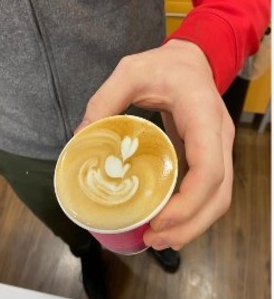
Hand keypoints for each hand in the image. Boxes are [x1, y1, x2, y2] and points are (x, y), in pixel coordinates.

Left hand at [79, 39, 232, 250]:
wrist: (190, 59)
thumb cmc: (161, 65)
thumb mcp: (128, 71)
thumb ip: (104, 100)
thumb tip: (80, 138)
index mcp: (203, 117)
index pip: (209, 168)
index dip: (189, 201)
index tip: (161, 218)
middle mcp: (219, 138)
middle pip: (219, 194)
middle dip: (190, 224)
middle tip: (153, 239)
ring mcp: (217, 150)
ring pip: (218, 198)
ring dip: (192, 225)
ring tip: (156, 239)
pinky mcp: (207, 159)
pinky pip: (207, 192)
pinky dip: (189, 213)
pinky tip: (163, 223)